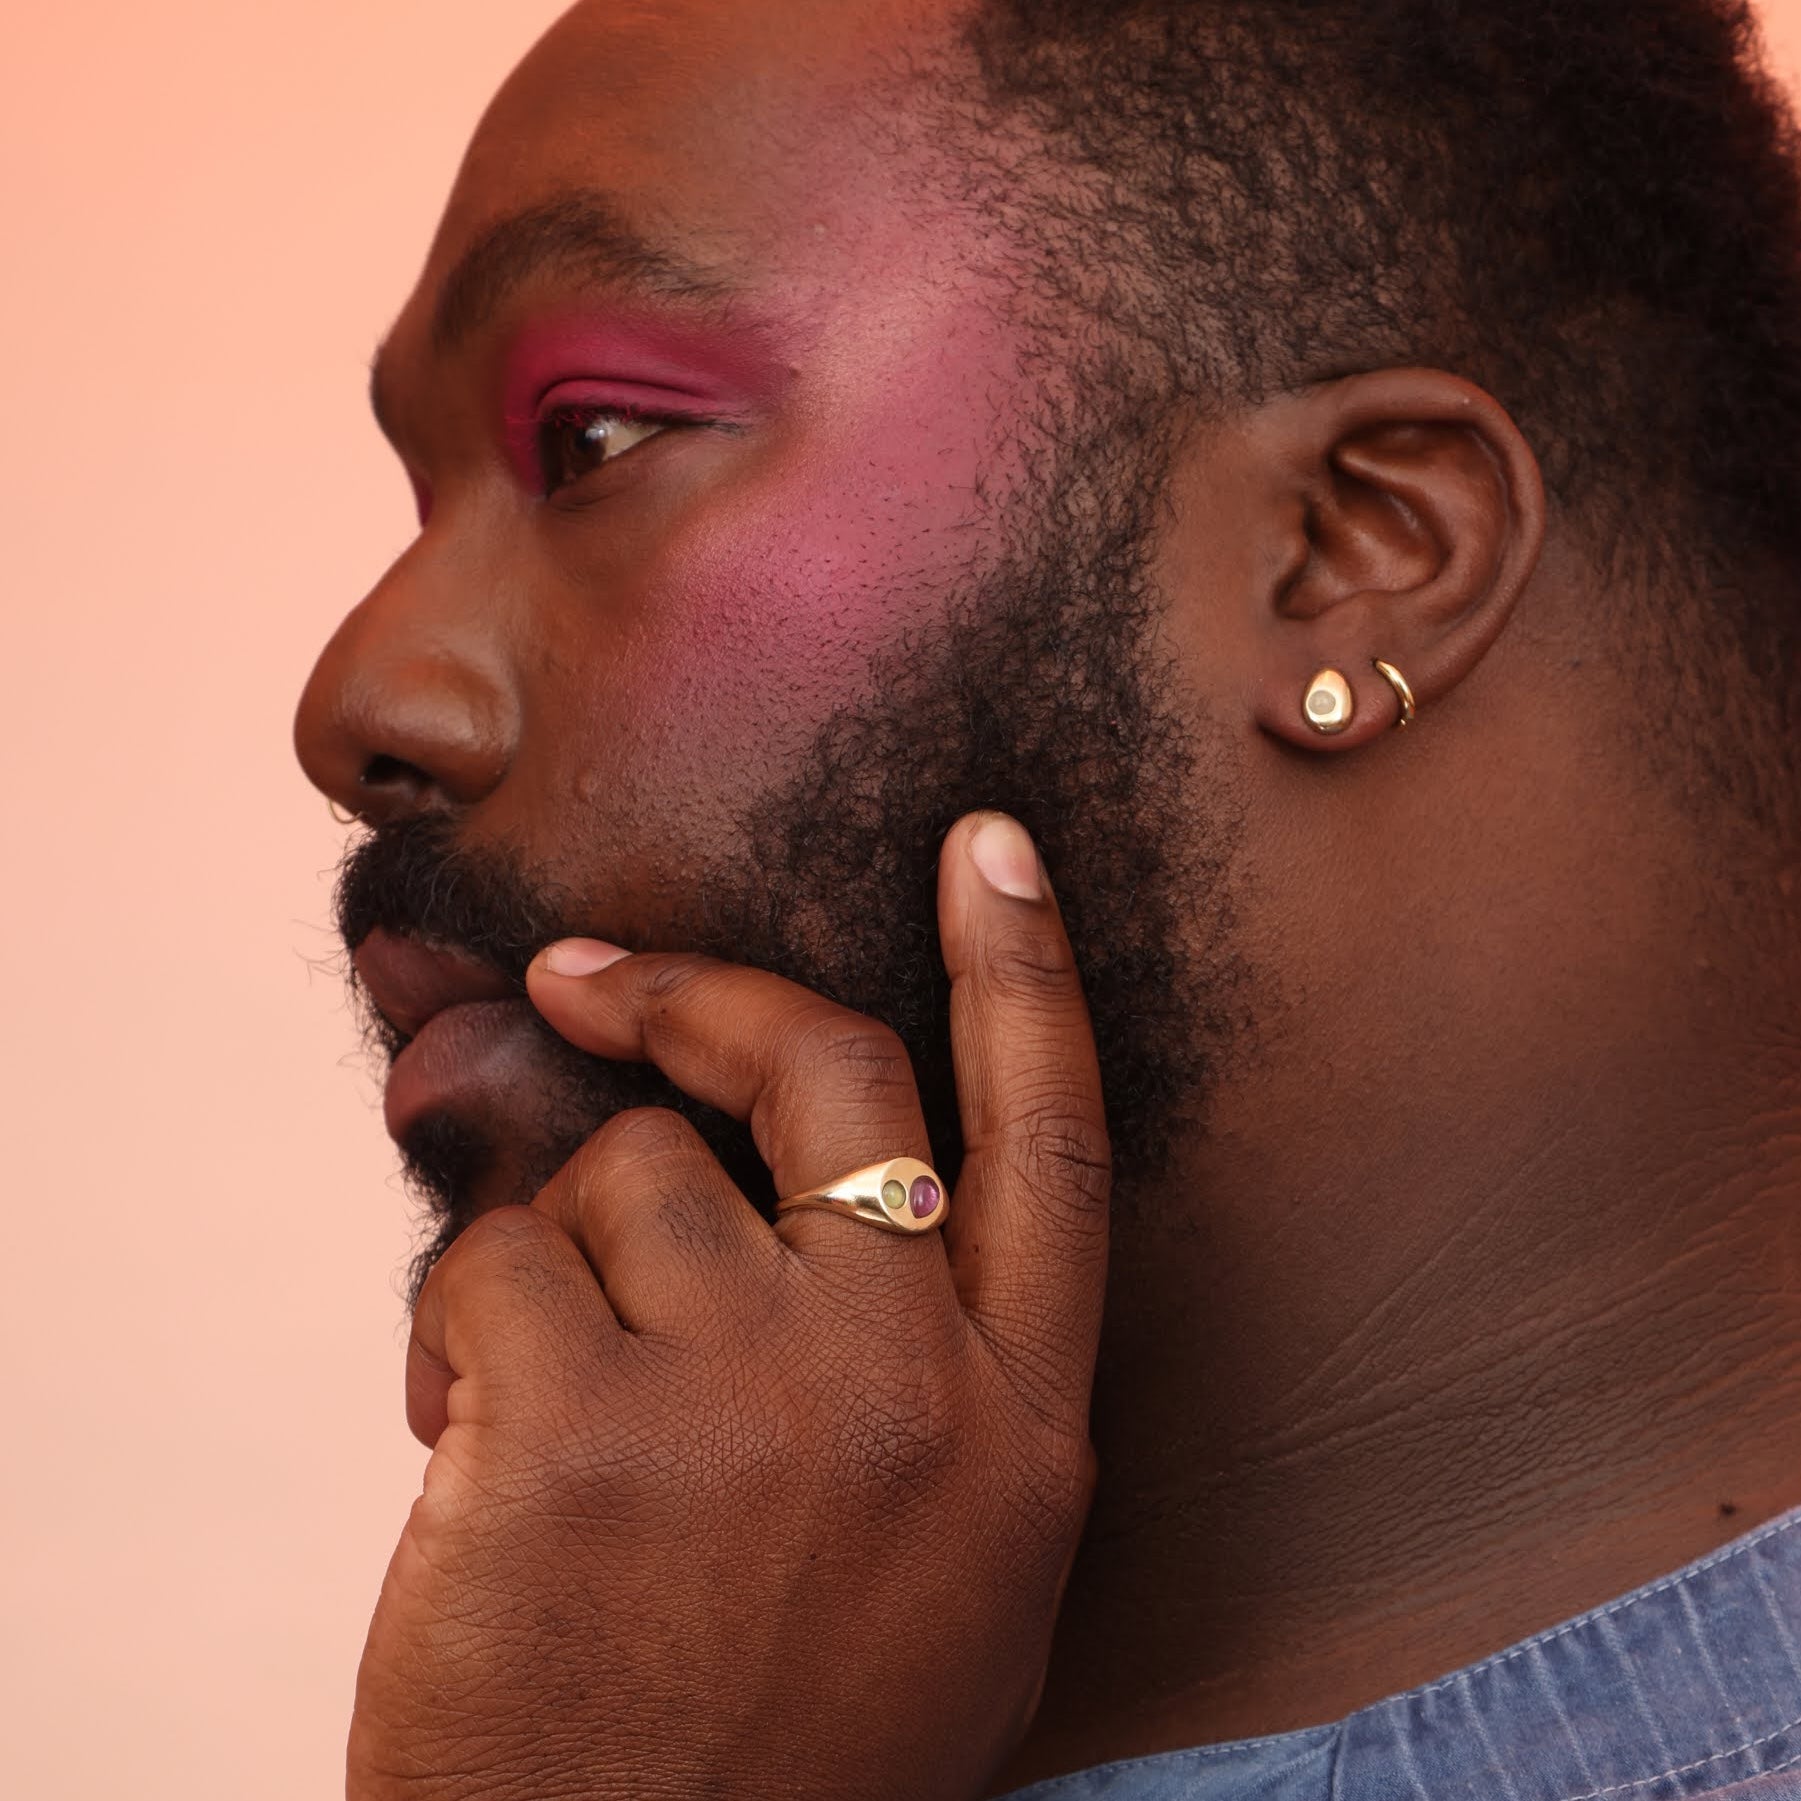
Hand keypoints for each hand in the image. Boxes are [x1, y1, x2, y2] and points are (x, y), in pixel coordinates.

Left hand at [345, 813, 1110, 1800]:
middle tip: (597, 981)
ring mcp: (754, 1401)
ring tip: (541, 1389)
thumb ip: (925, 1381)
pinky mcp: (581, 1428)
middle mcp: (913, 1389)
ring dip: (558, 1250)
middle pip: (831, 1073)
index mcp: (1021, 1431)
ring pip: (625, 1172)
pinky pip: (491, 1262)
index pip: (1053, 1138)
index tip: (985, 845)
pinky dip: (457, 1327)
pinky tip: (466, 1439)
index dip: (1025, 972)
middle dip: (706, 995)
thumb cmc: (782, 1743)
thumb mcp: (944, 1576)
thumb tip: (804, 1192)